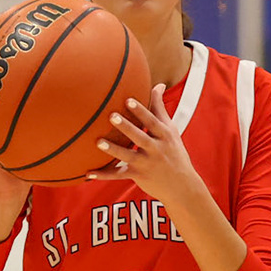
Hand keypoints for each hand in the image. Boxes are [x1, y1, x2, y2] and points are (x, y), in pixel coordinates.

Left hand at [89, 84, 207, 210]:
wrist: (182, 186)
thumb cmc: (174, 152)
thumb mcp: (171, 130)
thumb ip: (160, 108)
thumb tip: (158, 84)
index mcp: (164, 135)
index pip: (152, 121)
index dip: (140, 110)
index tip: (128, 99)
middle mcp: (156, 148)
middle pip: (139, 136)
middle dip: (126, 127)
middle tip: (111, 116)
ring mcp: (146, 163)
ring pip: (127, 155)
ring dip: (113, 150)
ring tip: (98, 142)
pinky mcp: (138, 175)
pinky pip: (118, 175)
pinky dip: (103, 175)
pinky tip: (88, 173)